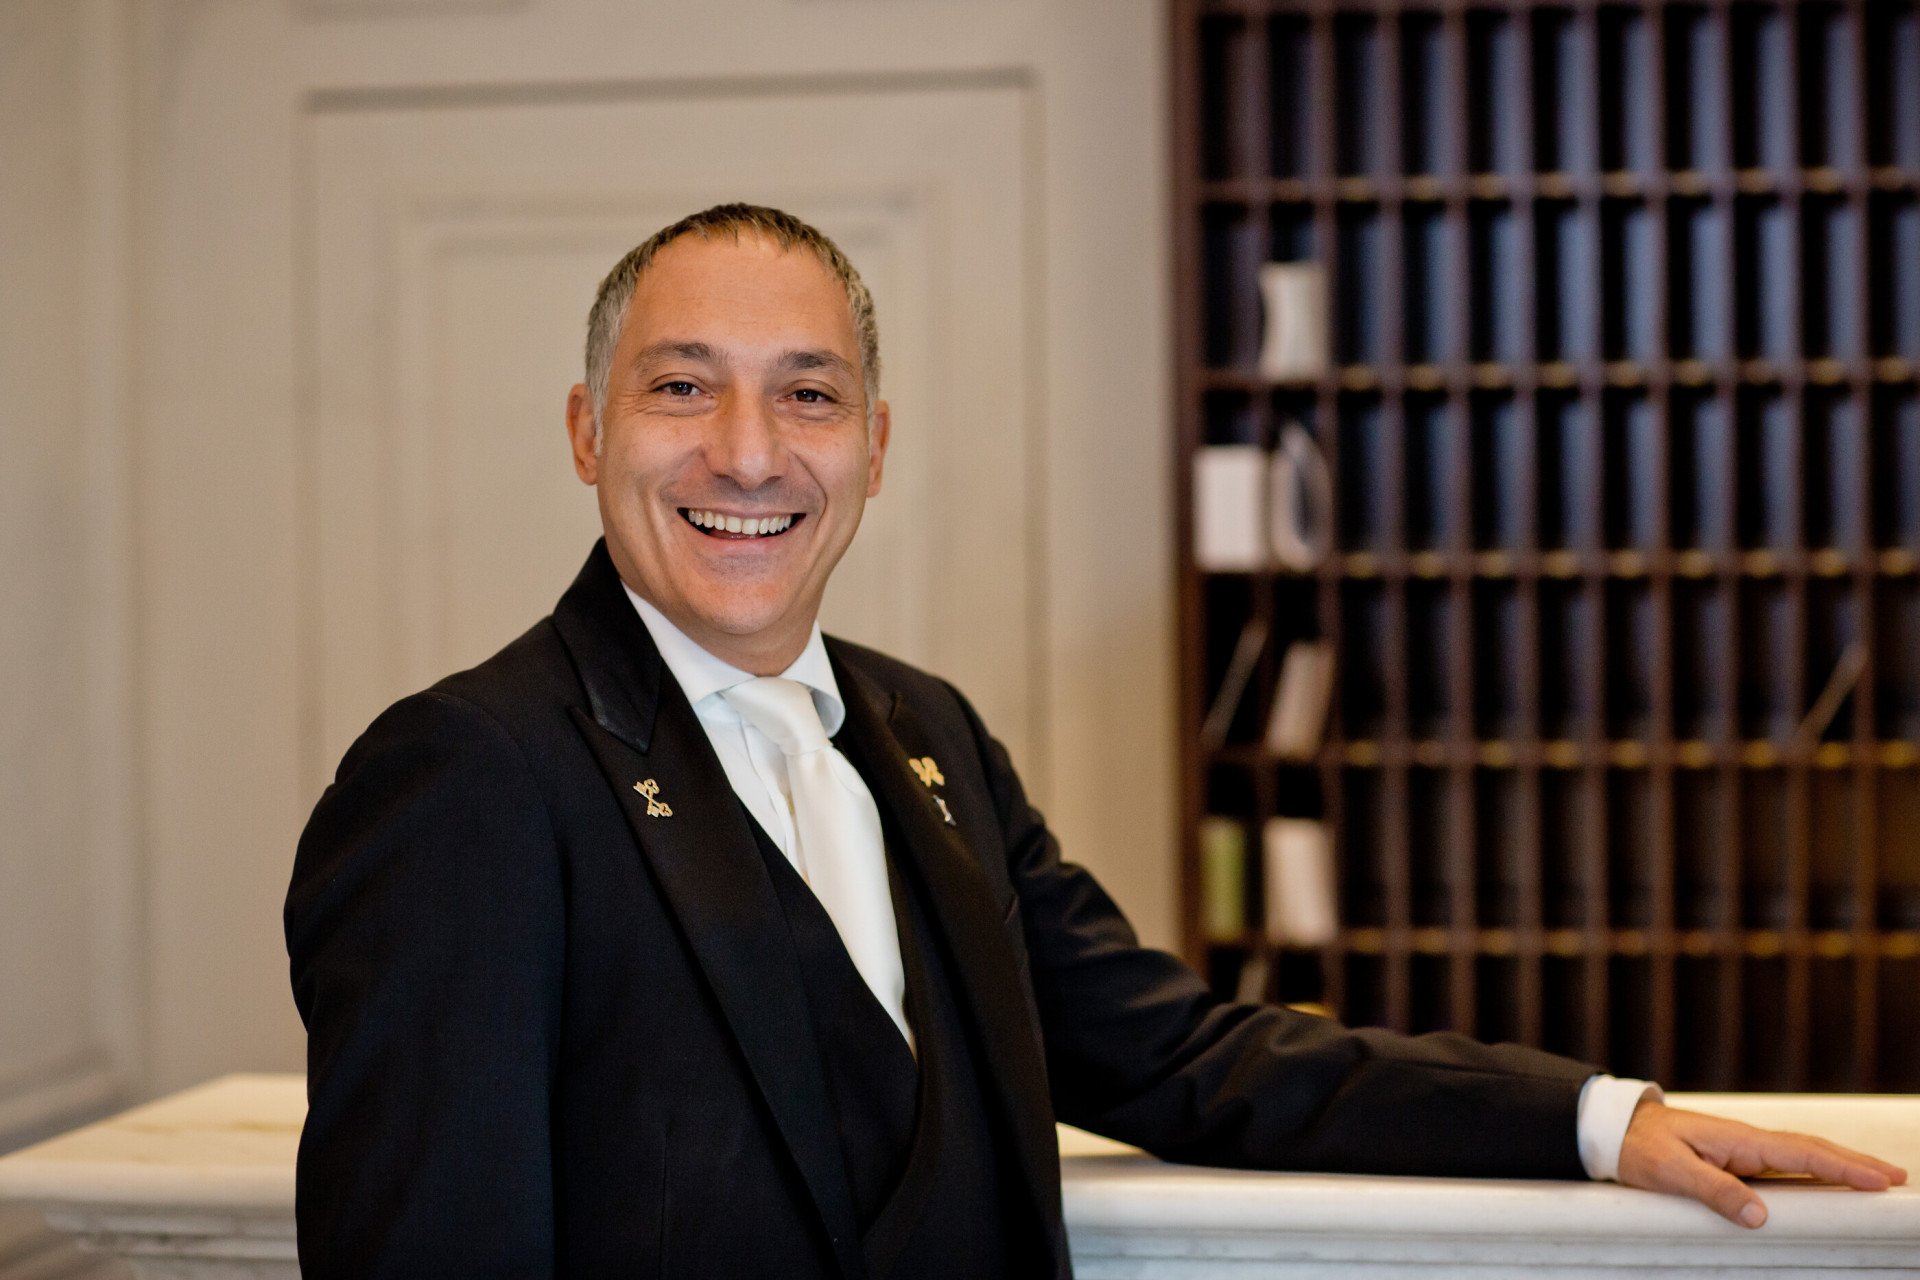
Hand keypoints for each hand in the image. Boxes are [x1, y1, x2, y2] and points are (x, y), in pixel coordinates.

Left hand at [1617, 1099, 1907, 1227]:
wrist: (1614, 1128)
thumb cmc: (1639, 1146)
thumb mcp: (1671, 1172)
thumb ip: (1713, 1192)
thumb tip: (1760, 1216)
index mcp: (1739, 1140)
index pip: (1801, 1154)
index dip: (1843, 1167)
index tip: (1880, 1178)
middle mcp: (1748, 1142)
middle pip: (1812, 1151)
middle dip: (1856, 1163)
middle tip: (1898, 1177)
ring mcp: (1744, 1151)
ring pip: (1802, 1157)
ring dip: (1840, 1165)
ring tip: (1878, 1177)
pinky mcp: (1736, 1161)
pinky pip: (1784, 1166)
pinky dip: (1814, 1170)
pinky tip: (1829, 1182)